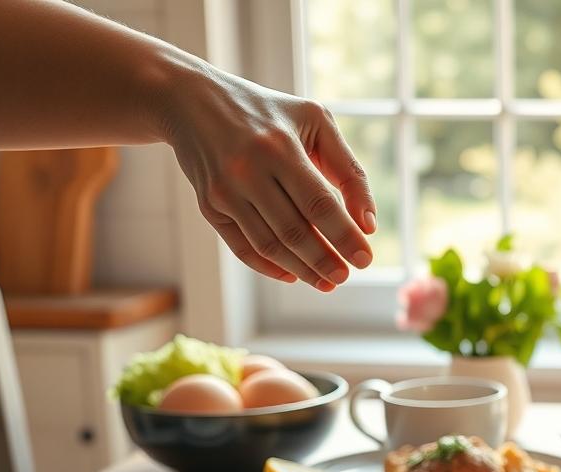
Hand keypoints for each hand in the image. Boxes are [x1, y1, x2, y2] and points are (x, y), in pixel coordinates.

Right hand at [162, 66, 375, 290]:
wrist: (192, 101)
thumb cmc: (268, 114)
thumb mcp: (315, 122)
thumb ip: (348, 170)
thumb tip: (368, 224)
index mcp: (279, 146)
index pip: (319, 204)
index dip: (345, 236)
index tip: (365, 259)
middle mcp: (247, 170)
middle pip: (294, 231)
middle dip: (325, 260)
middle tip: (346, 276)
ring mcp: (224, 191)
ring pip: (269, 245)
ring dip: (302, 270)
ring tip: (327, 281)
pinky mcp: (208, 206)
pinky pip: (243, 248)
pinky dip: (270, 267)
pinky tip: (293, 274)